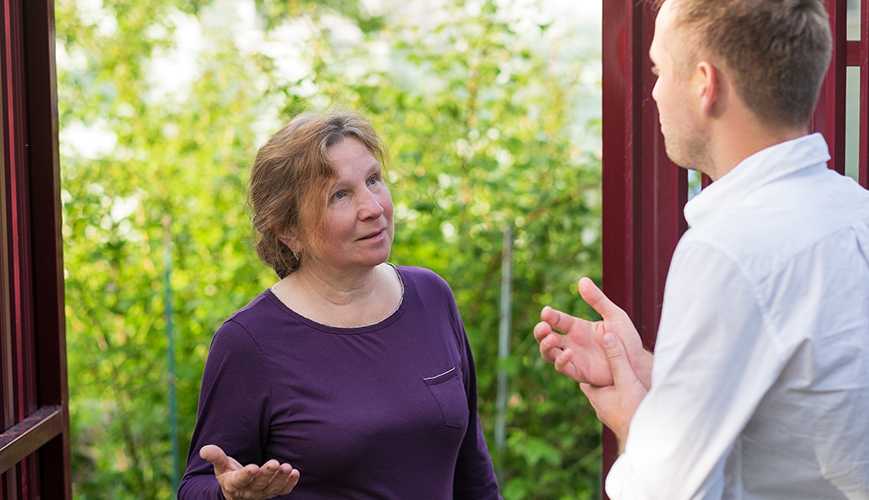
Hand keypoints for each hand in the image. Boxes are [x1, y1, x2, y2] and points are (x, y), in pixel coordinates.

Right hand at [200, 444, 299, 499]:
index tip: (253, 467)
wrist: (238, 490)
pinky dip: (290, 484)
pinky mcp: (272, 492)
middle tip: (275, 463)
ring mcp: (262, 494)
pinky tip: (296, 473)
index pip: (240, 480)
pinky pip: (283, 491)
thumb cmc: (229, 474)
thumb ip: (215, 457)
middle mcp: (248, 491)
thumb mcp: (221, 466)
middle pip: (259, 484)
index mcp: (233, 484)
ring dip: (281, 479)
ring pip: (272, 489)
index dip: (246, 474)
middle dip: (267, 474)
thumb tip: (204, 450)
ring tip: (288, 467)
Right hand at [533, 277, 651, 387]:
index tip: (546, 312)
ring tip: (551, 339)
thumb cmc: (627, 339)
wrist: (637, 363)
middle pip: (546, 337)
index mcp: (578, 328)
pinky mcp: (578, 372)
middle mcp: (572, 342)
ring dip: (546, 346)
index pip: (557, 320)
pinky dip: (561, 360)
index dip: (549, 316)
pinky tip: (569, 352)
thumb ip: (598, 299)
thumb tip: (583, 280)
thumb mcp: (614, 315)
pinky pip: (563, 367)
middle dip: (540, 332)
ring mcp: (574, 358)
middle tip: (543, 328)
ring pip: (549, 353)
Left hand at [580, 332, 647, 452]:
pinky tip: (628, 378)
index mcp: (593, 393)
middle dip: (596, 363)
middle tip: (600, 347)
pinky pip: (615, 393)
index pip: (580, 369)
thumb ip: (618, 359)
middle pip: (592, 376)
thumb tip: (607, 336)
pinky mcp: (619, 412)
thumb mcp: (626, 381)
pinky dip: (618, 383)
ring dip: (608, 374)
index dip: (580, 355)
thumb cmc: (635, 413)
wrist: (650, 442)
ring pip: (604, 385)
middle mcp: (598, 402)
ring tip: (619, 362)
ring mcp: (608, 408)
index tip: (583, 342)